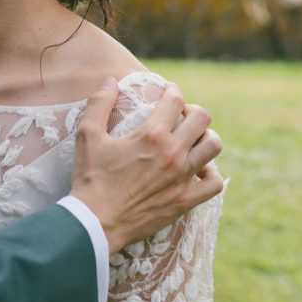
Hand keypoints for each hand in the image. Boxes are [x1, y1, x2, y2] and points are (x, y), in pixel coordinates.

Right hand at [70, 78, 223, 250]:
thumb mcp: (87, 135)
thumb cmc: (91, 178)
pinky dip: (210, 174)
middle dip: (193, 110)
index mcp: (151, 135)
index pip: (176, 100)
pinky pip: (214, 183)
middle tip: (181, 116)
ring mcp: (182, 178)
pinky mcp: (185, 201)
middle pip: (202, 118)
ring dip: (205, 137)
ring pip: (213, 146)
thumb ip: (99, 103)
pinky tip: (197, 170)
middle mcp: (172, 153)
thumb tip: (110, 80)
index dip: (173, 90)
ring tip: (192, 139)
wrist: (95, 222)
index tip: (169, 92)